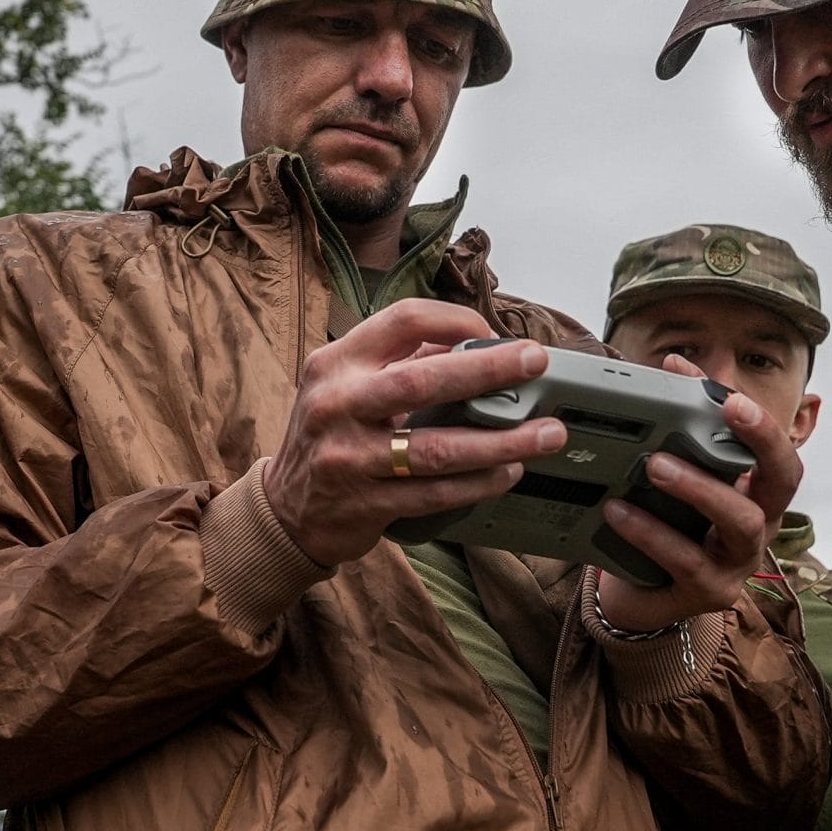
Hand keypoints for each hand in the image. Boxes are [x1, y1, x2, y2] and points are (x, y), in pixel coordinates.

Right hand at [262, 299, 564, 568]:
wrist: (285, 509)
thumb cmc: (329, 436)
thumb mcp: (345, 387)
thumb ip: (398, 364)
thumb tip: (475, 349)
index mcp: (336, 363)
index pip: (402, 321)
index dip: (455, 320)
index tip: (495, 333)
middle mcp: (337, 405)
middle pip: (422, 380)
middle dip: (488, 369)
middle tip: (535, 363)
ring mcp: (348, 458)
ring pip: (437, 448)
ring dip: (500, 440)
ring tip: (546, 433)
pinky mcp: (364, 503)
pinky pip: (433, 493)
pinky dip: (478, 482)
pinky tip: (509, 471)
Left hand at [591, 352, 800, 633]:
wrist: (640, 596)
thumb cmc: (666, 527)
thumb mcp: (678, 482)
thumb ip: (683, 432)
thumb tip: (672, 370)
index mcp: (758, 496)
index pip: (779, 454)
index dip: (763, 425)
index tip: (731, 397)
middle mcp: (759, 528)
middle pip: (782, 483)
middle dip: (755, 442)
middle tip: (713, 412)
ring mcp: (738, 564)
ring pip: (739, 521)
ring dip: (699, 486)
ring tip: (654, 464)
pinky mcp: (707, 592)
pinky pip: (686, 560)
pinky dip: (651, 532)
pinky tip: (619, 512)